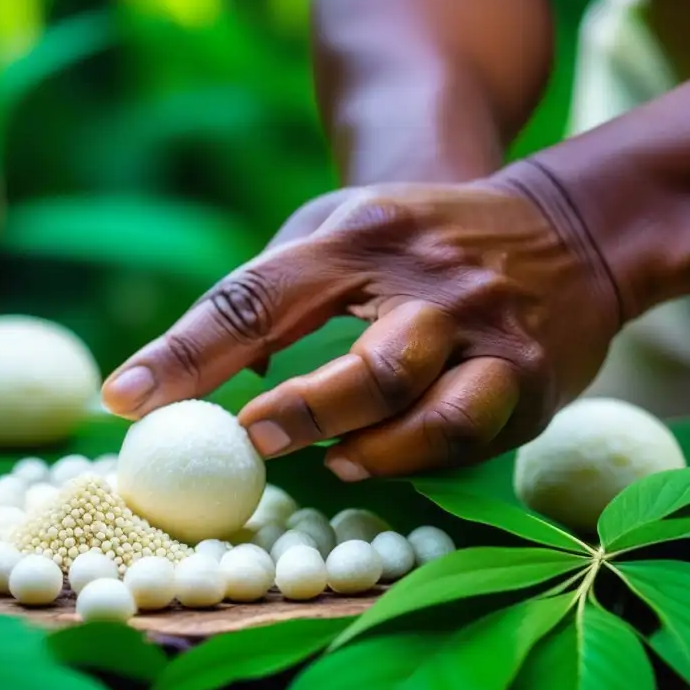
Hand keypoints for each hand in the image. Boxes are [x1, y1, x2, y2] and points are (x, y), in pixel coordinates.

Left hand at [102, 169, 621, 480]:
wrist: (564, 228)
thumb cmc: (423, 241)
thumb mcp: (348, 231)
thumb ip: (279, 293)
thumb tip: (207, 378)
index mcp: (363, 234)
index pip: (259, 296)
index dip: (186, 352)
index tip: (125, 400)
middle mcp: (426, 279)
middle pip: (361, 360)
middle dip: (299, 411)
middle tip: (248, 440)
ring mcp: (485, 330)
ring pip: (421, 402)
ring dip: (360, 442)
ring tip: (324, 458)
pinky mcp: (526, 375)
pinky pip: (466, 430)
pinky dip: (412, 456)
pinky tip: (373, 461)